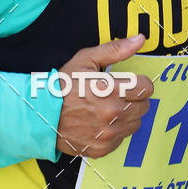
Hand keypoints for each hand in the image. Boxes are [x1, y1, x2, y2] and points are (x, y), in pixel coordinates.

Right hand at [55, 34, 152, 157]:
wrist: (41, 115)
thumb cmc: (63, 86)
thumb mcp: (86, 60)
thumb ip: (116, 50)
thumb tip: (140, 40)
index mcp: (111, 90)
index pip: (146, 88)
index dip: (138, 83)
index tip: (128, 83)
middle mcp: (112, 114)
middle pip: (144, 106)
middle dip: (133, 98)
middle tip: (116, 95)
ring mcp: (108, 134)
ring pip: (135, 123)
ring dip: (127, 115)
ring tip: (108, 108)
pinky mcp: (103, 148)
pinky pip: (122, 138)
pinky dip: (115, 131)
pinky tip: (101, 122)